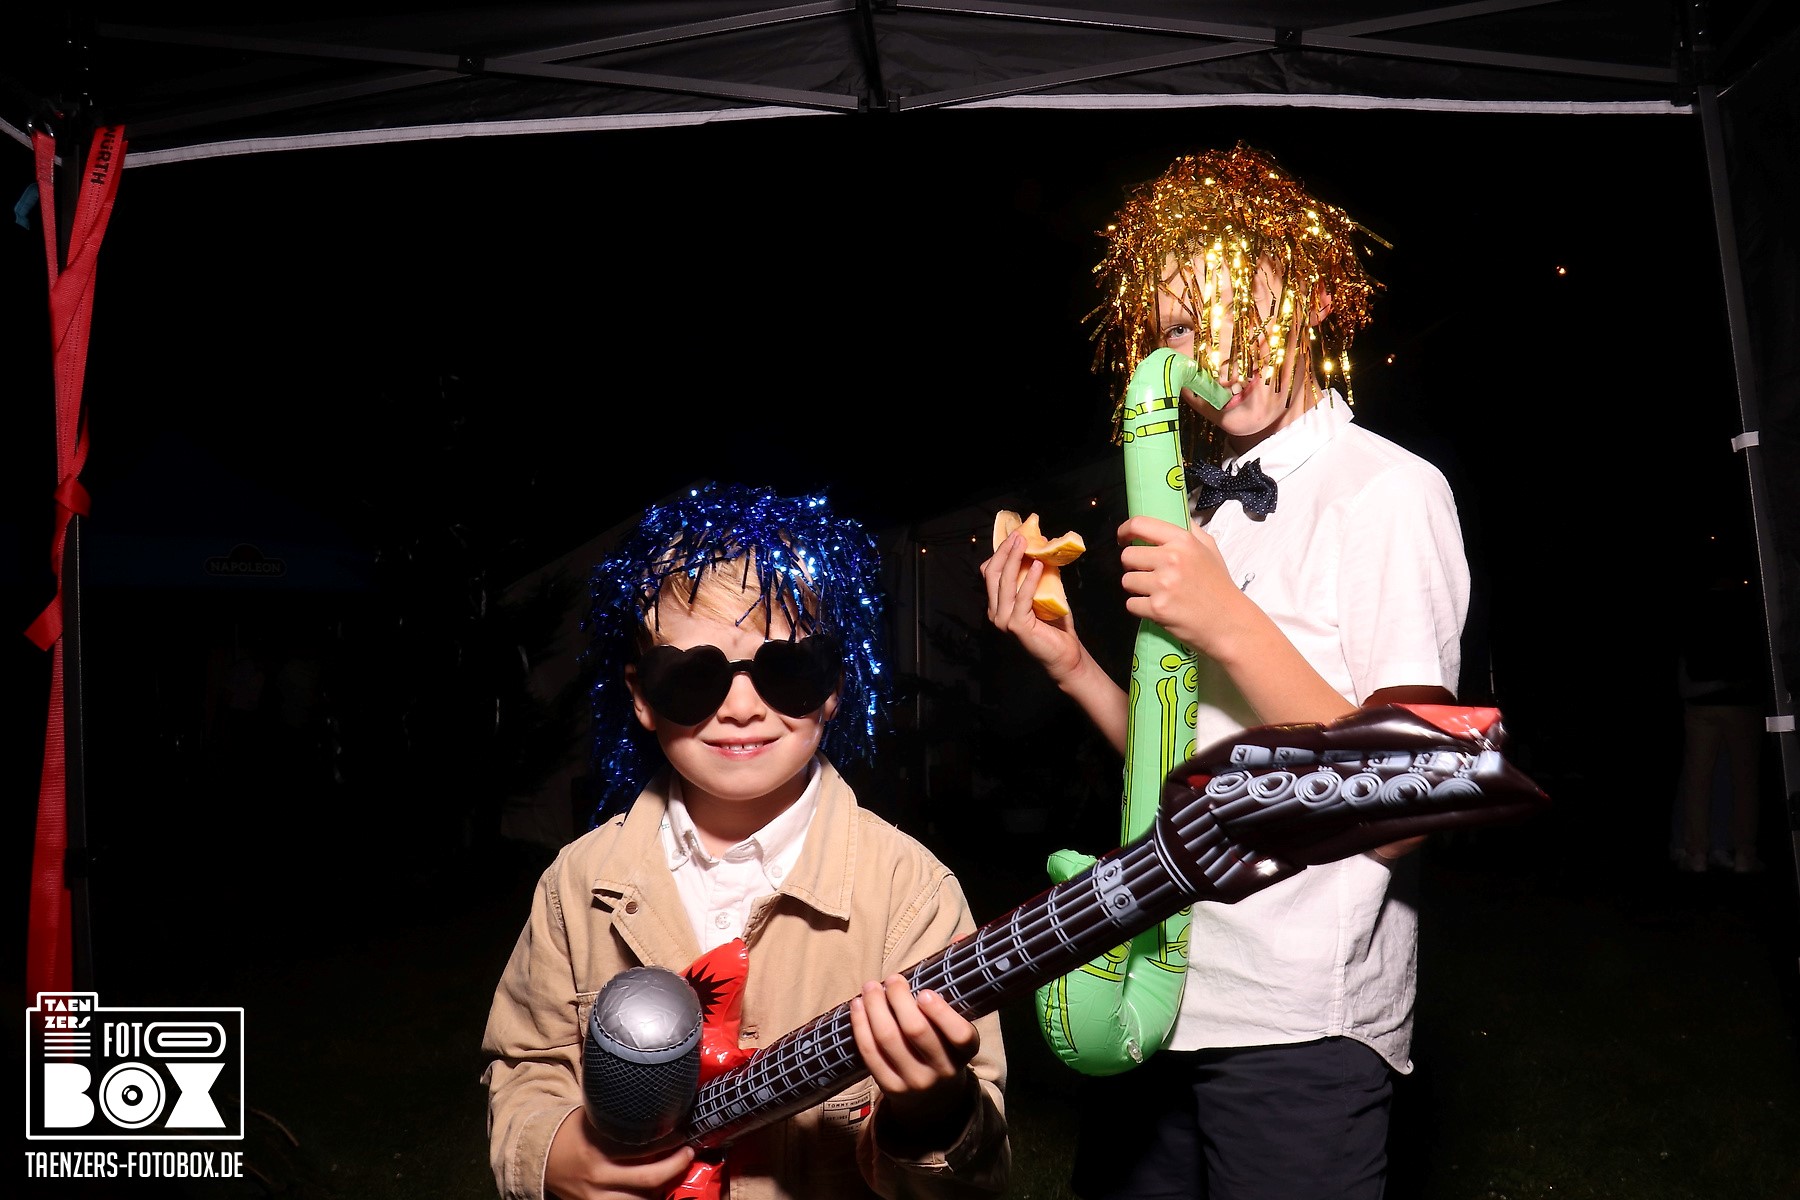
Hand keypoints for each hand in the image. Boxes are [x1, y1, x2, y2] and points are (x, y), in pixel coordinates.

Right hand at [544, 1110, 695, 1199]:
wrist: (540, 1157)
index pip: (642, 1146)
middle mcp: (598, 1175)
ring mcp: (595, 1197)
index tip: (682, 1133)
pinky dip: (644, 1198)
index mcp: (598, 1146)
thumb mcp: (592, 1116)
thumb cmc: (572, 1131)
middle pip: (649, 1178)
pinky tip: (655, 1189)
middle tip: (688, 1152)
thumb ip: (618, 1115)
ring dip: (663, 1187)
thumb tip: (654, 1103)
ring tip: (674, 1171)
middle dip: (675, 1165)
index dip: (668, 1142)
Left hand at [849, 976, 978, 1139]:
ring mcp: (914, 1082)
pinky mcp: (890, 1088)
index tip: (924, 992)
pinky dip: (860, 1026)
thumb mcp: (958, 1030)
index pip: (959, 1034)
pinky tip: (857, 1006)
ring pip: (888, 1039)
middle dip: (898, 999)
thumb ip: (954, 991)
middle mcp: (942, 1070)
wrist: (935, 1101)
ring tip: (870, 987)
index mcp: (965, 1053)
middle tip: (892, 979)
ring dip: (874, 1007)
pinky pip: (870, 1054)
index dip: (940, 1012)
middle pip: (915, 1031)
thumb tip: (957, 940)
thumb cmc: (945, 1049)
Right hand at [979, 530, 1084, 683]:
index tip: (1016, 536)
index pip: (990, 573)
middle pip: (992, 574)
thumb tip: (1041, 548)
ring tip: (1025, 544)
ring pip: (1003, 582)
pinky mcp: (1017, 625)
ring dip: (1014, 559)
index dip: (1000, 553)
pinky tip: (1037, 565)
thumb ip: (1036, 577)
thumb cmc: (1055, 626)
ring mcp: (1004, 620)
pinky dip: (1029, 579)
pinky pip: (1022, 596)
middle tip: (1019, 535)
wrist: (1064, 654)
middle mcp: (996, 612)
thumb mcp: (1043, 594)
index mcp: (998, 605)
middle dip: (1004, 551)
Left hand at [1115, 514, 1250, 658]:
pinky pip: (1131, 604)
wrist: (1229, 623)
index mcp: (1183, 541)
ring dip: (1136, 588)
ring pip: (1126, 581)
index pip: (1140, 524)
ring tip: (1156, 593)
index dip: (1125, 530)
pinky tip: (1157, 608)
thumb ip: (1190, 530)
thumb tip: (1172, 513)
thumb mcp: (1210, 549)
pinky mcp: (1157, 609)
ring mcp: (1163, 585)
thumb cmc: (1219, 587)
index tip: (1123, 538)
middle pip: (1127, 556)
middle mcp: (1172, 559)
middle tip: (1148, 574)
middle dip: (1133, 566)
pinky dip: (1140, 608)